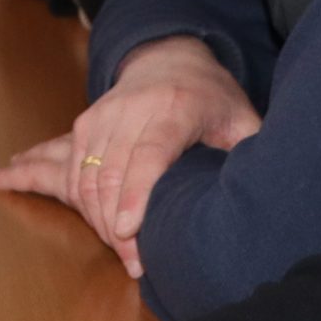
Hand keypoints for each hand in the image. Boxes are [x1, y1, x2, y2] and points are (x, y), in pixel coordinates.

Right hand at [8, 36, 258, 275]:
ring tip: (117, 251)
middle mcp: (131, 108)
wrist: (169, 57)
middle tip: (135, 262)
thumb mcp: (242, 119)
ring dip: (95, 217)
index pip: (150, 154)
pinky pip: (69, 166)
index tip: (127, 231)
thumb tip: (261, 197)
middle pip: (112, 171)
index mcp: (174, 107)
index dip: (137, 194)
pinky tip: (59, 205)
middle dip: (116, 222)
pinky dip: (67, 194)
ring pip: (86, 174)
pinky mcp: (84, 123)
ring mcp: (101, 114)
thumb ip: (251, 153)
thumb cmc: (212, 97)